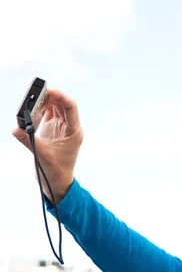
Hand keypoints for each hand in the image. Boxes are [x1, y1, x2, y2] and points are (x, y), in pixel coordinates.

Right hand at [12, 89, 83, 203]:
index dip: (61, 97)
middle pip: (62, 105)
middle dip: (51, 96)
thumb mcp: (42, 155)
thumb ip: (29, 141)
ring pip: (55, 108)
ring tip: (32, 99)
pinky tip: (31, 109)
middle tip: (37, 90)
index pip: (70, 108)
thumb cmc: (56, 171)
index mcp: (74, 132)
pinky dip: (39, 110)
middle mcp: (69, 128)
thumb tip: (17, 129)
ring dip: (44, 102)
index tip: (50, 91)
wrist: (56, 181)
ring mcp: (61, 128)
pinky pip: (48, 114)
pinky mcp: (52, 130)